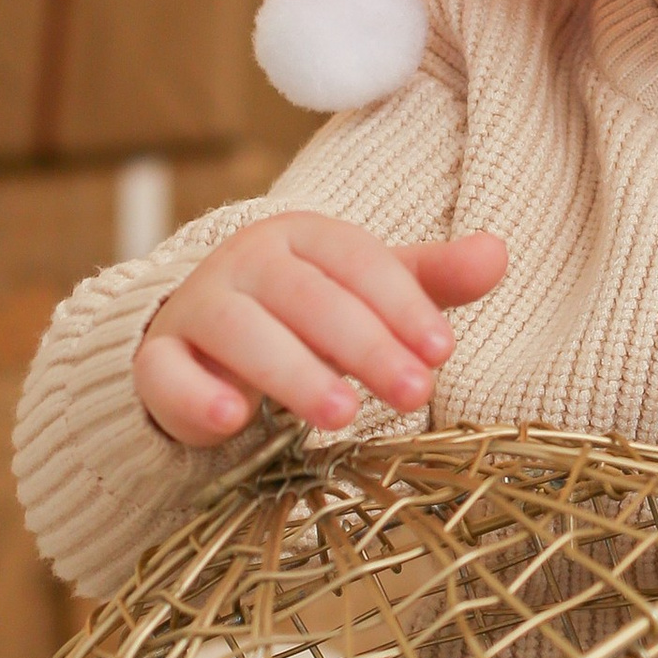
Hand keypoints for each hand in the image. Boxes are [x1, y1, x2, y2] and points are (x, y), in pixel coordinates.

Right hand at [133, 215, 506, 448]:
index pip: (357, 261)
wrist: (204, 342)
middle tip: (415, 393)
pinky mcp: (158, 359)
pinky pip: (165, 373)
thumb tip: (499, 252)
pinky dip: (193, 396)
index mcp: (302, 236)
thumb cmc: (307, 314)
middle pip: (306, 296)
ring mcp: (197, 307)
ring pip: (241, 331)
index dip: (402, 304)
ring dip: (292, 371)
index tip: (442, 351)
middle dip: (364, 345)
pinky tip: (231, 421)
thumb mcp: (371, 293)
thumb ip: (431, 278)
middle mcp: (246, 262)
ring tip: (344, 415)